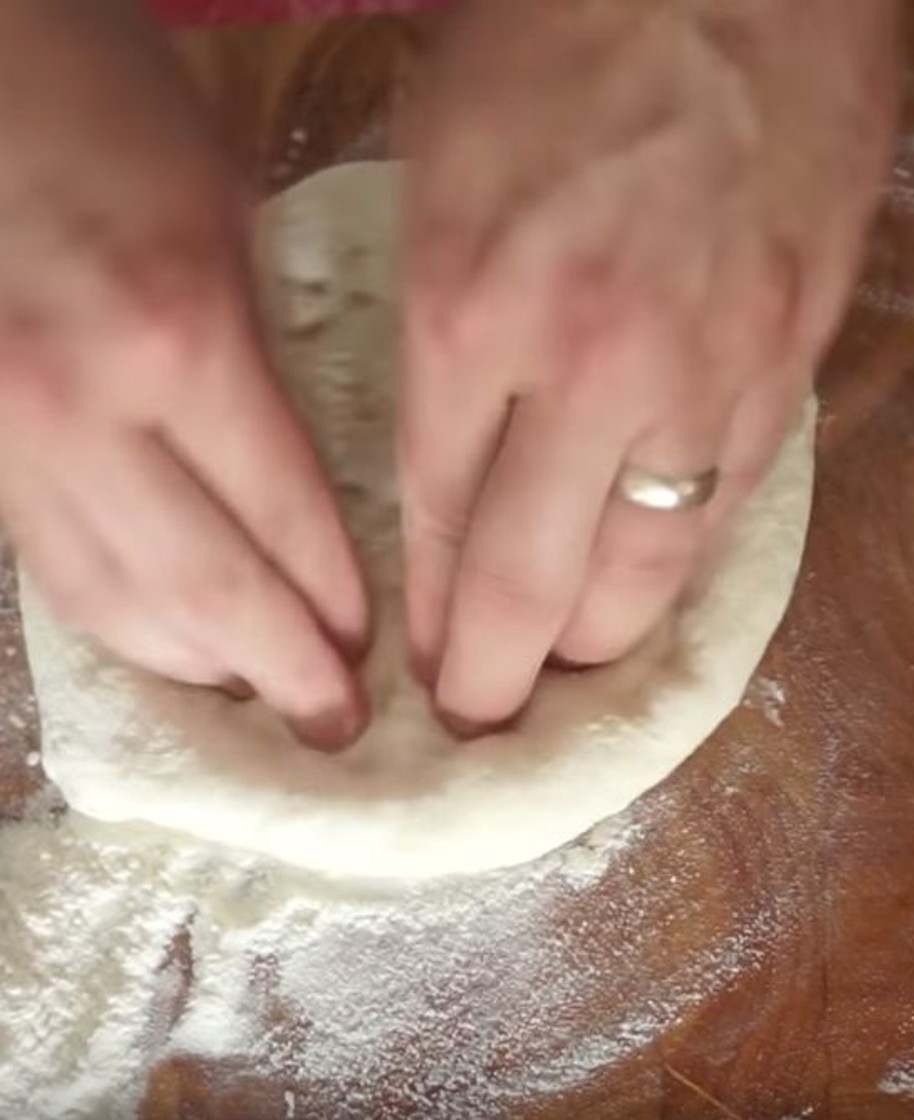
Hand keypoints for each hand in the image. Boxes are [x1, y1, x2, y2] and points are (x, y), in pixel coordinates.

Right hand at [0, 3, 369, 748]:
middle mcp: (82, 405)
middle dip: (276, 666)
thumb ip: (268, 349)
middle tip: (333, 724)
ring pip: (109, 594)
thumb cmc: (108, 105)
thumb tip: (311, 471)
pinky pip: (49, 564)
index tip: (373, 649)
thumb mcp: (226, 208)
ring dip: (195, 663)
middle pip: (199, 582)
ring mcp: (9, 432)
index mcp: (174, 338)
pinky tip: (166, 647)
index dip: (330, 596)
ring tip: (260, 702)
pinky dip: (115, 621)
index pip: (278, 513)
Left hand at [400, 0, 897, 731]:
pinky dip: (687, 565)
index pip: (435, 509)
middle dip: (495, 670)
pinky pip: (730, 502)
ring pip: (646, 565)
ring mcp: (703, 370)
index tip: (418, 663)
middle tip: (480, 716)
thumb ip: (443, 303)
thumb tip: (457, 418)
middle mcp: (586, 365)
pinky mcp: (793, 356)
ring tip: (569, 677)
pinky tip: (662, 592)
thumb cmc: (571, 21)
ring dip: (598, 641)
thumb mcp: (444, 148)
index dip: (423, 606)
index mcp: (472, 301)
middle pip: (531, 574)